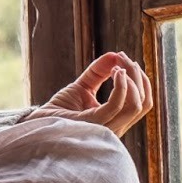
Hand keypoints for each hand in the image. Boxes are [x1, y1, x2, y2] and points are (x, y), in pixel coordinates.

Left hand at [24, 51, 152, 136]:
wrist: (37, 123)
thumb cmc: (59, 110)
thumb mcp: (81, 87)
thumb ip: (98, 73)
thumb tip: (115, 55)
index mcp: (116, 120)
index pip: (143, 102)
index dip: (141, 79)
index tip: (125, 58)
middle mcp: (115, 127)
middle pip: (144, 103)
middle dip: (138, 76)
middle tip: (123, 57)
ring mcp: (104, 128)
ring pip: (135, 105)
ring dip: (132, 79)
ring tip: (119, 64)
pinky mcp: (90, 124)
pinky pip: (115, 107)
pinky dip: (121, 87)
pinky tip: (115, 72)